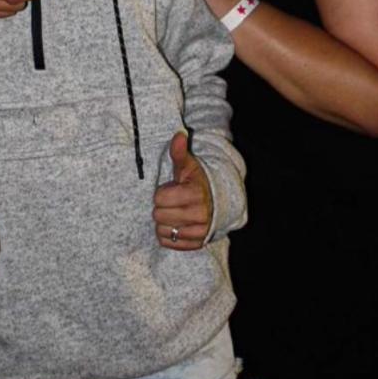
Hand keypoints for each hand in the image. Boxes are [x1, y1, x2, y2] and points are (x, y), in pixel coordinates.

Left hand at [153, 131, 212, 249]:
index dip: (162, 192)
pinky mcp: (196, 244)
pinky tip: (175, 224)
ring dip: (164, 222)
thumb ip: (180, 152)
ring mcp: (199, 232)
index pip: (160, 198)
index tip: (171, 189)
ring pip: (162, 231)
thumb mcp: (189, 166)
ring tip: (174, 212)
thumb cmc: (197, 181)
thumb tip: (179, 134)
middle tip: (172, 202)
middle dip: (162, 207)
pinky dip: (167, 235)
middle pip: (159, 215)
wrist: (218, 201)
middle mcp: (199, 215)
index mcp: (195, 194)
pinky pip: (168, 243)